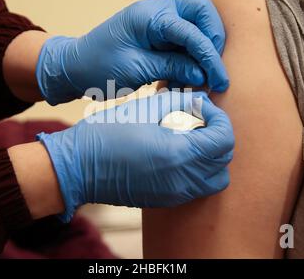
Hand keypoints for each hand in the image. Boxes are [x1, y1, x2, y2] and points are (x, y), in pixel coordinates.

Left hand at [36, 0, 227, 104]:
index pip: (191, 31)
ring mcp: (159, 21)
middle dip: (213, 41)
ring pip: (197, 27)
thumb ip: (172, 68)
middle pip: (202, 13)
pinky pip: (184, 42)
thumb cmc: (98, 66)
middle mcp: (157, 11)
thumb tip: (203, 74)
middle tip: (211, 71)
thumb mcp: (136, 69)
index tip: (219, 81)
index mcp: (149, 15)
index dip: (209, 57)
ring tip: (194, 83)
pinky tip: (182, 82)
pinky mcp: (158, 35)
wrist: (76, 68)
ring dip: (201, 53)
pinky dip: (189, 60)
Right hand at [37, 91, 233, 221]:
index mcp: (179, 155)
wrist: (79, 167)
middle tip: (199, 120)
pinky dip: (198, 171)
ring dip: (211, 157)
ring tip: (191, 138)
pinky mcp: (166, 200)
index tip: (201, 107)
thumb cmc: (108, 133)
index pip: (224, 139)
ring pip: (214, 179)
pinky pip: (197, 188)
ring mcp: (174, 194)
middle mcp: (182, 180)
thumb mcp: (146, 108)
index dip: (219, 118)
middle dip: (218, 136)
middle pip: (224, 161)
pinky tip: (178, 153)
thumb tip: (202, 101)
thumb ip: (181, 101)